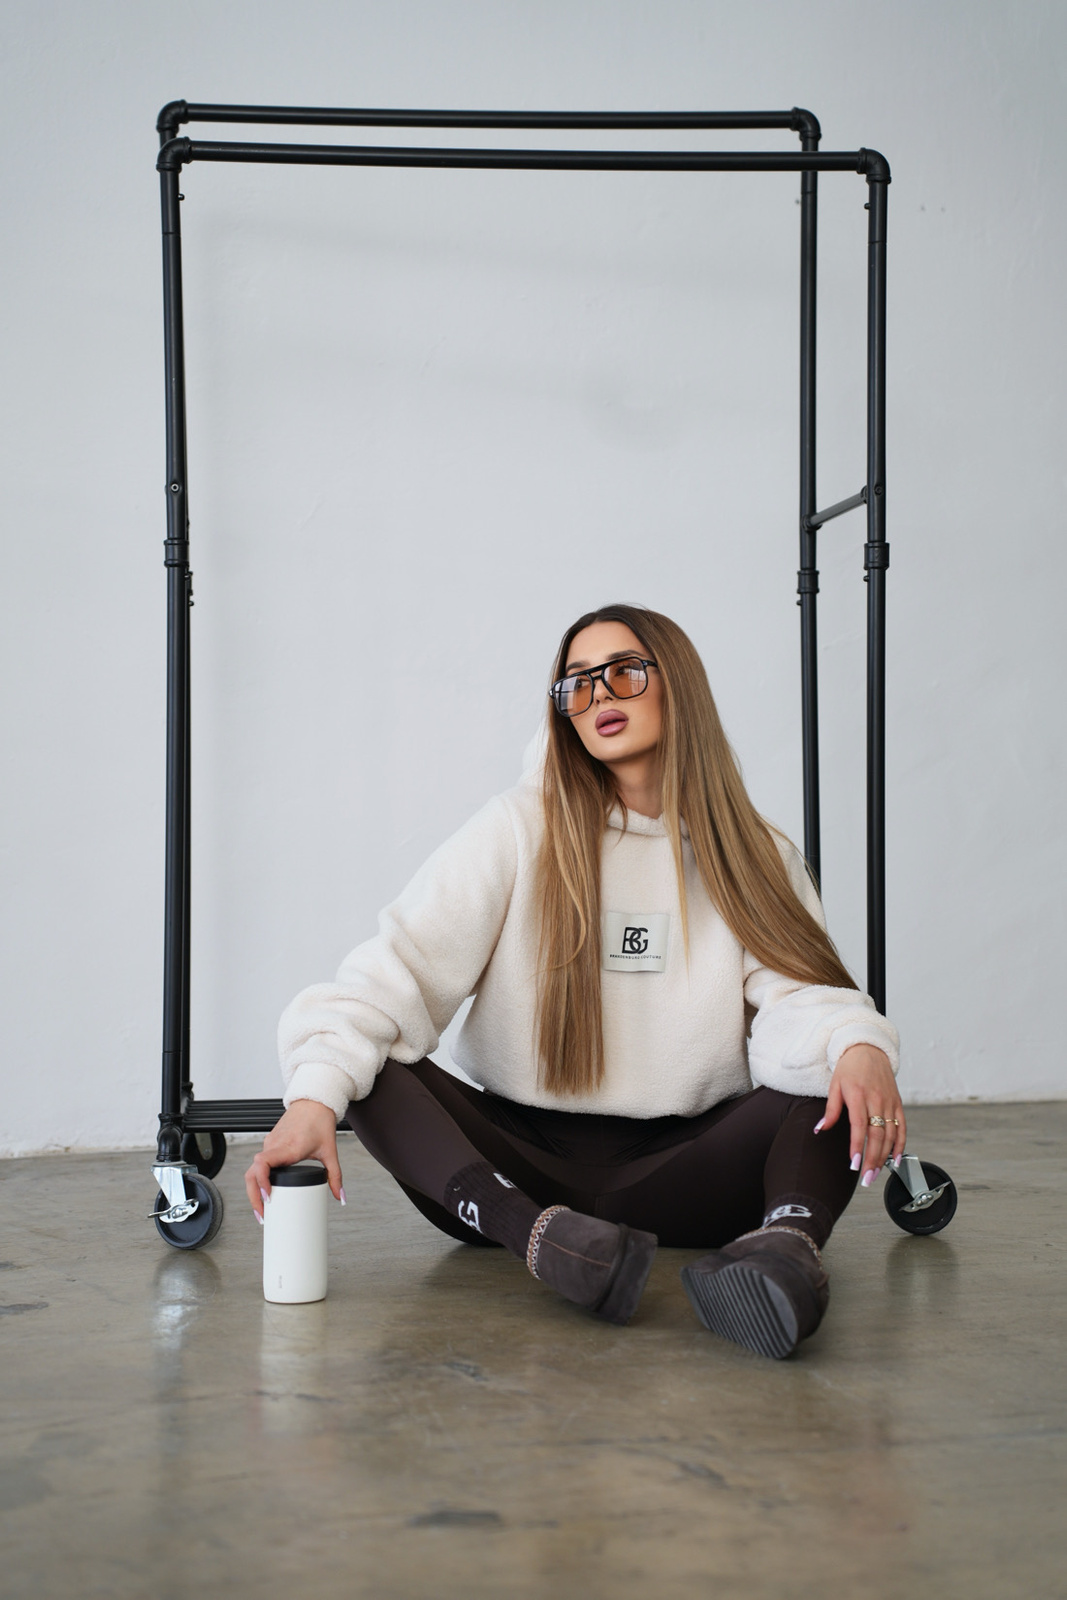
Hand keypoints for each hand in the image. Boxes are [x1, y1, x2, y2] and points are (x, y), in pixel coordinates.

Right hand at [243, 1100, 343, 1220]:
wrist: (314, 1102)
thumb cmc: (320, 1122)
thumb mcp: (330, 1152)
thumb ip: (335, 1176)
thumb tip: (340, 1197)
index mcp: (288, 1147)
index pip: (263, 1164)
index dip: (261, 1182)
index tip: (268, 1198)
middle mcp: (275, 1145)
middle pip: (252, 1172)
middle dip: (254, 1196)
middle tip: (262, 1216)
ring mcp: (270, 1143)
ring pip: (253, 1168)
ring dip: (255, 1189)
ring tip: (262, 1208)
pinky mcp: (270, 1142)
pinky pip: (259, 1162)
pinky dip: (259, 1178)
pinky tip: (265, 1190)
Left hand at [817, 1044, 904, 1186]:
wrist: (868, 1049)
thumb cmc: (849, 1067)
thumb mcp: (834, 1085)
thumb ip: (830, 1110)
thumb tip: (821, 1129)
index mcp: (858, 1095)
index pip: (859, 1126)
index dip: (857, 1146)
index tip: (854, 1164)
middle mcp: (876, 1100)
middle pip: (877, 1135)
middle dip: (872, 1159)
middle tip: (866, 1178)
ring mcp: (889, 1102)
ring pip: (890, 1134)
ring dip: (884, 1157)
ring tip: (876, 1173)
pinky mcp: (898, 1103)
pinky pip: (902, 1127)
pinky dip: (900, 1145)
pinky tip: (896, 1159)